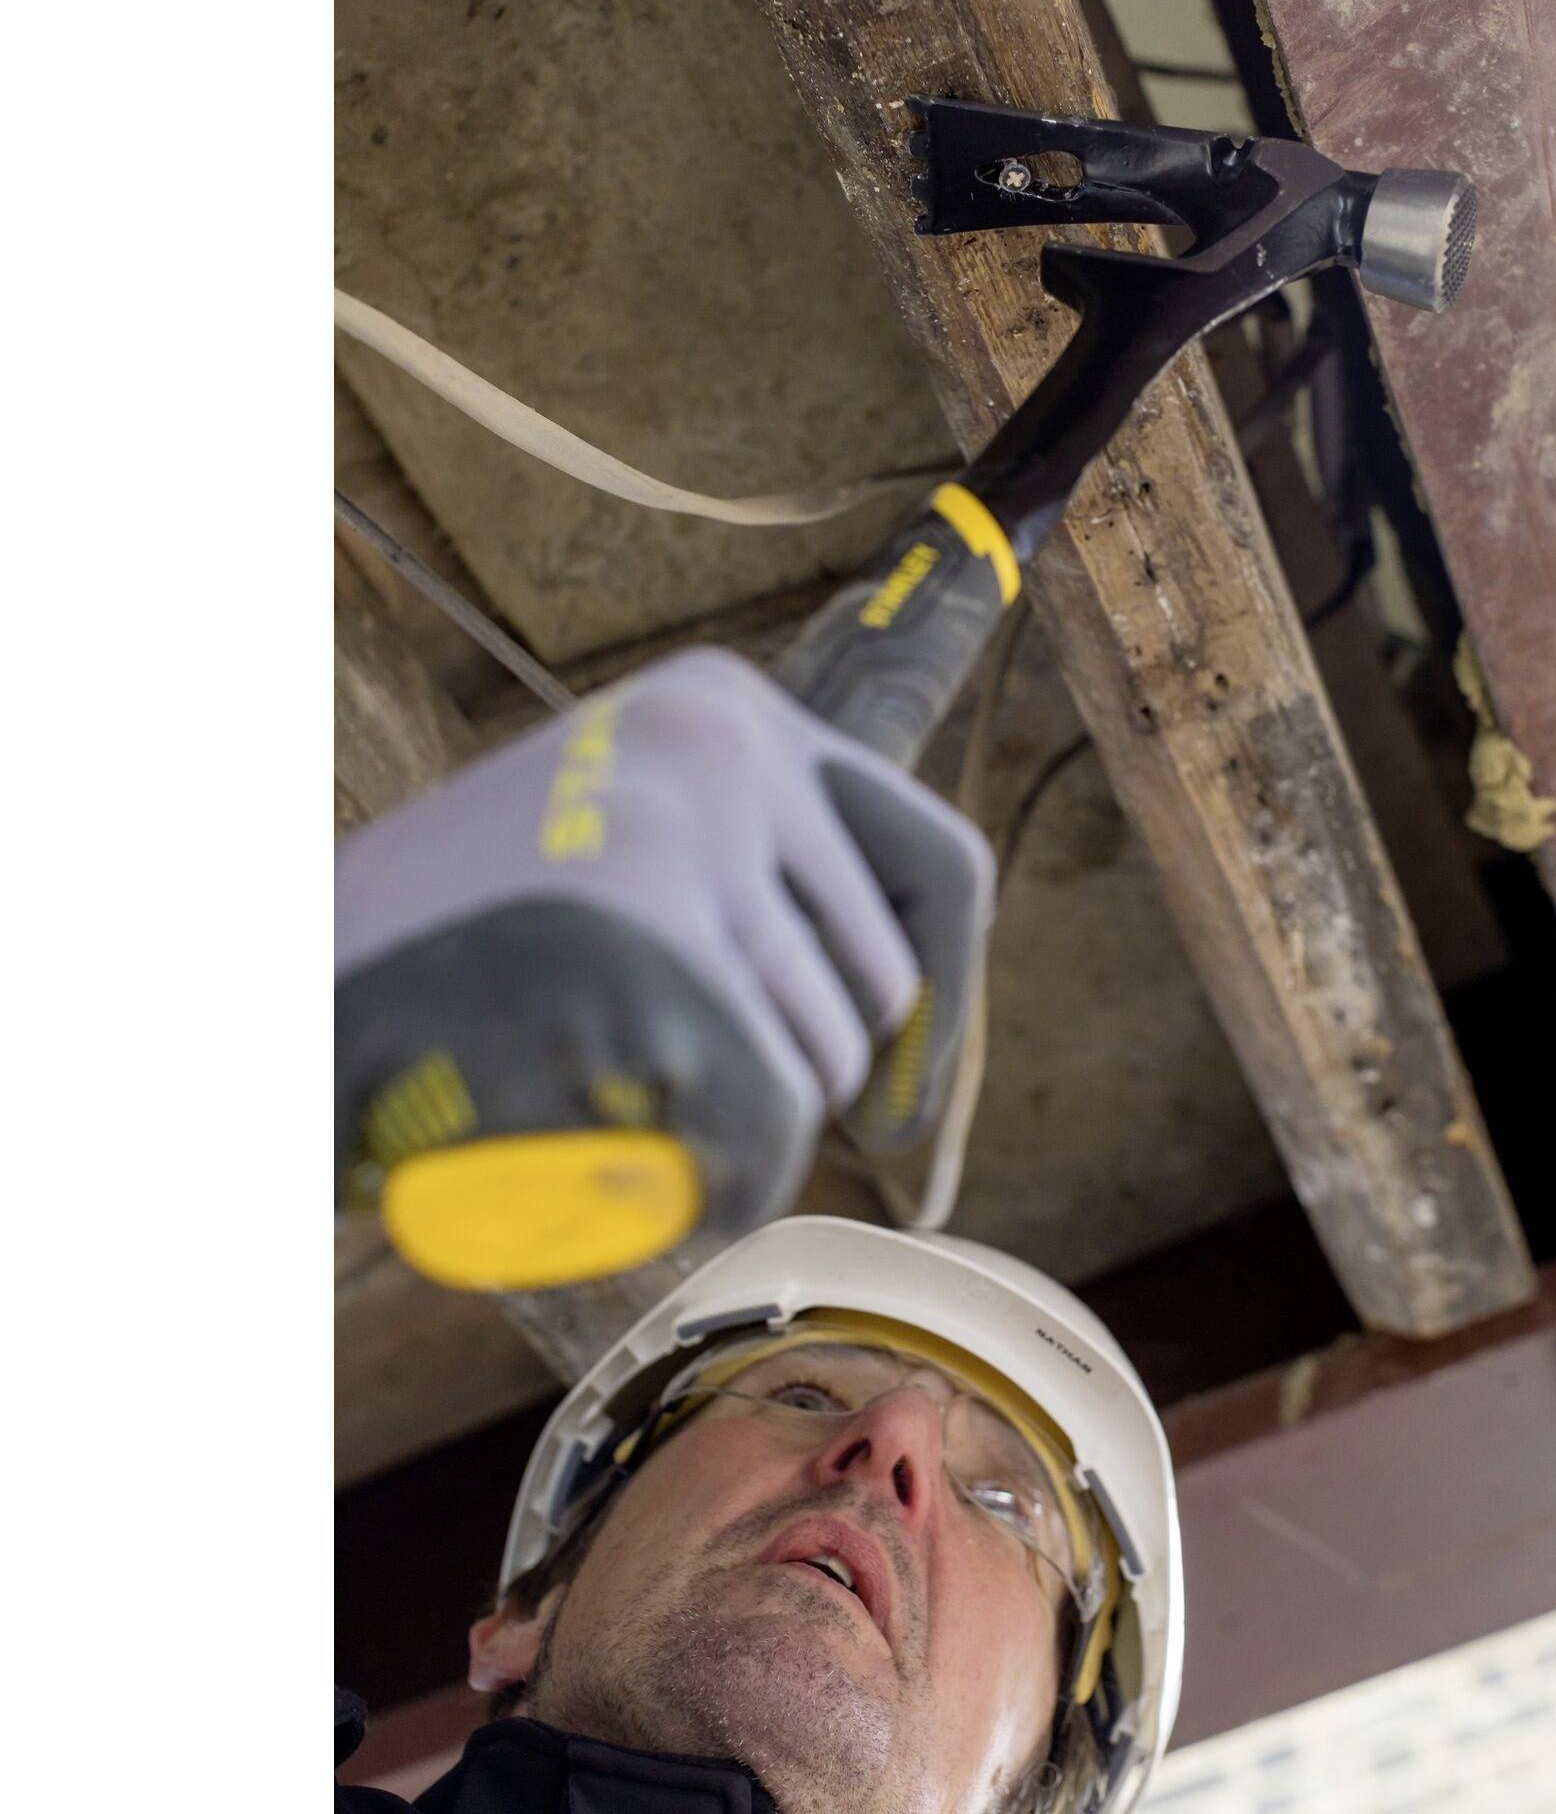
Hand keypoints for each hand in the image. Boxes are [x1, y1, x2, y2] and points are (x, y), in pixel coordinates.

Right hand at [336, 648, 994, 1233]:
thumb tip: (912, 1003)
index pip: (939, 864)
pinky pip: (767, 1124)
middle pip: (880, 983)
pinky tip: (607, 1165)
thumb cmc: (445, 960)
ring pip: (820, 1064)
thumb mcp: (622, 850)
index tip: (908, 1094)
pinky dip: (710, 1182)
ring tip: (595, 1102)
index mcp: (725, 706)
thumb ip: (757, 882)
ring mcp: (686, 834)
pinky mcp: (648, 947)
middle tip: (683, 1107)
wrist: (277, 1001)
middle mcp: (724, 744)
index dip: (945, 997)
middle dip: (808, 1080)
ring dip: (732, 1130)